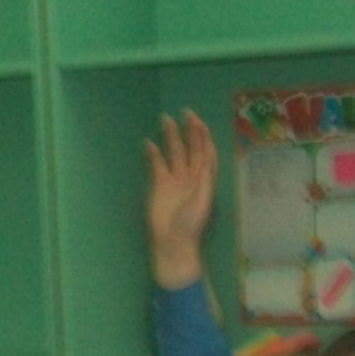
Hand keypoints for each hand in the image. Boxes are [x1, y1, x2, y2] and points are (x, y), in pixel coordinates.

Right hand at [144, 109, 218, 288]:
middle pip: (192, 147)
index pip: (206, 151)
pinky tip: (148, 143)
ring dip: (171, 136)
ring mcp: (174, 179)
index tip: (198, 122)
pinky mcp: (159, 186)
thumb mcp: (203, 202)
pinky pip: (157, 165)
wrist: (173, 243)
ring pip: (174, 152)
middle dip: (190, 130)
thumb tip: (205, 158)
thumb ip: (204, 180)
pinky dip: (153, 153)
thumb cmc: (191, 225)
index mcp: (204, 178)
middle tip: (185, 112)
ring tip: (165, 119)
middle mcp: (191, 175)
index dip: (203, 136)